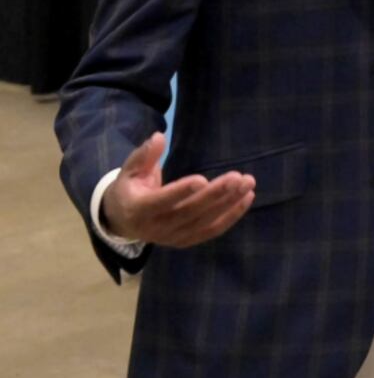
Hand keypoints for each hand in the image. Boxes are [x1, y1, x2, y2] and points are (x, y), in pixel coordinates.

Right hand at [101, 133, 255, 247]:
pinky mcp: (186, 241)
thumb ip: (144, 155)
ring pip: (205, 222)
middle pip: (189, 212)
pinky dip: (232, 215)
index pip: (160, 202)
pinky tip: (247, 198)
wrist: (123, 221)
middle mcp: (155, 228)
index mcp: (138, 209)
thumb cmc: (129, 189)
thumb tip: (159, 137)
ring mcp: (172, 237)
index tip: (202, 178)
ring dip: (229, 203)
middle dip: (215, 195)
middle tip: (236, 177)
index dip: (180, 192)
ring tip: (247, 183)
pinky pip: (212, 230)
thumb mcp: (129, 170)